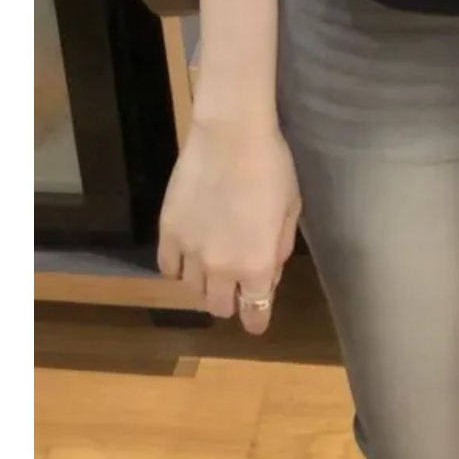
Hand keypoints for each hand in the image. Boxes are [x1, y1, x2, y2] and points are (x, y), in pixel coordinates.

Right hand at [157, 114, 301, 335]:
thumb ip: (279, 250)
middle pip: (219, 307)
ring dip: (205, 284)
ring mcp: (190, 252)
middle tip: (237, 286)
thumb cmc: (272, 169)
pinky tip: (189, 254)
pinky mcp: (167, 233)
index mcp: (256, 266)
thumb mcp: (291, 211)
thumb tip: (268, 277)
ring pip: (192, 290)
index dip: (256, 321)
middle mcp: (221, 268)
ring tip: (213, 263)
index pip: (254, 313)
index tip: (257, 321)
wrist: (231, 137)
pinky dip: (179, 268)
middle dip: (231, 302)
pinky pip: (168, 268)